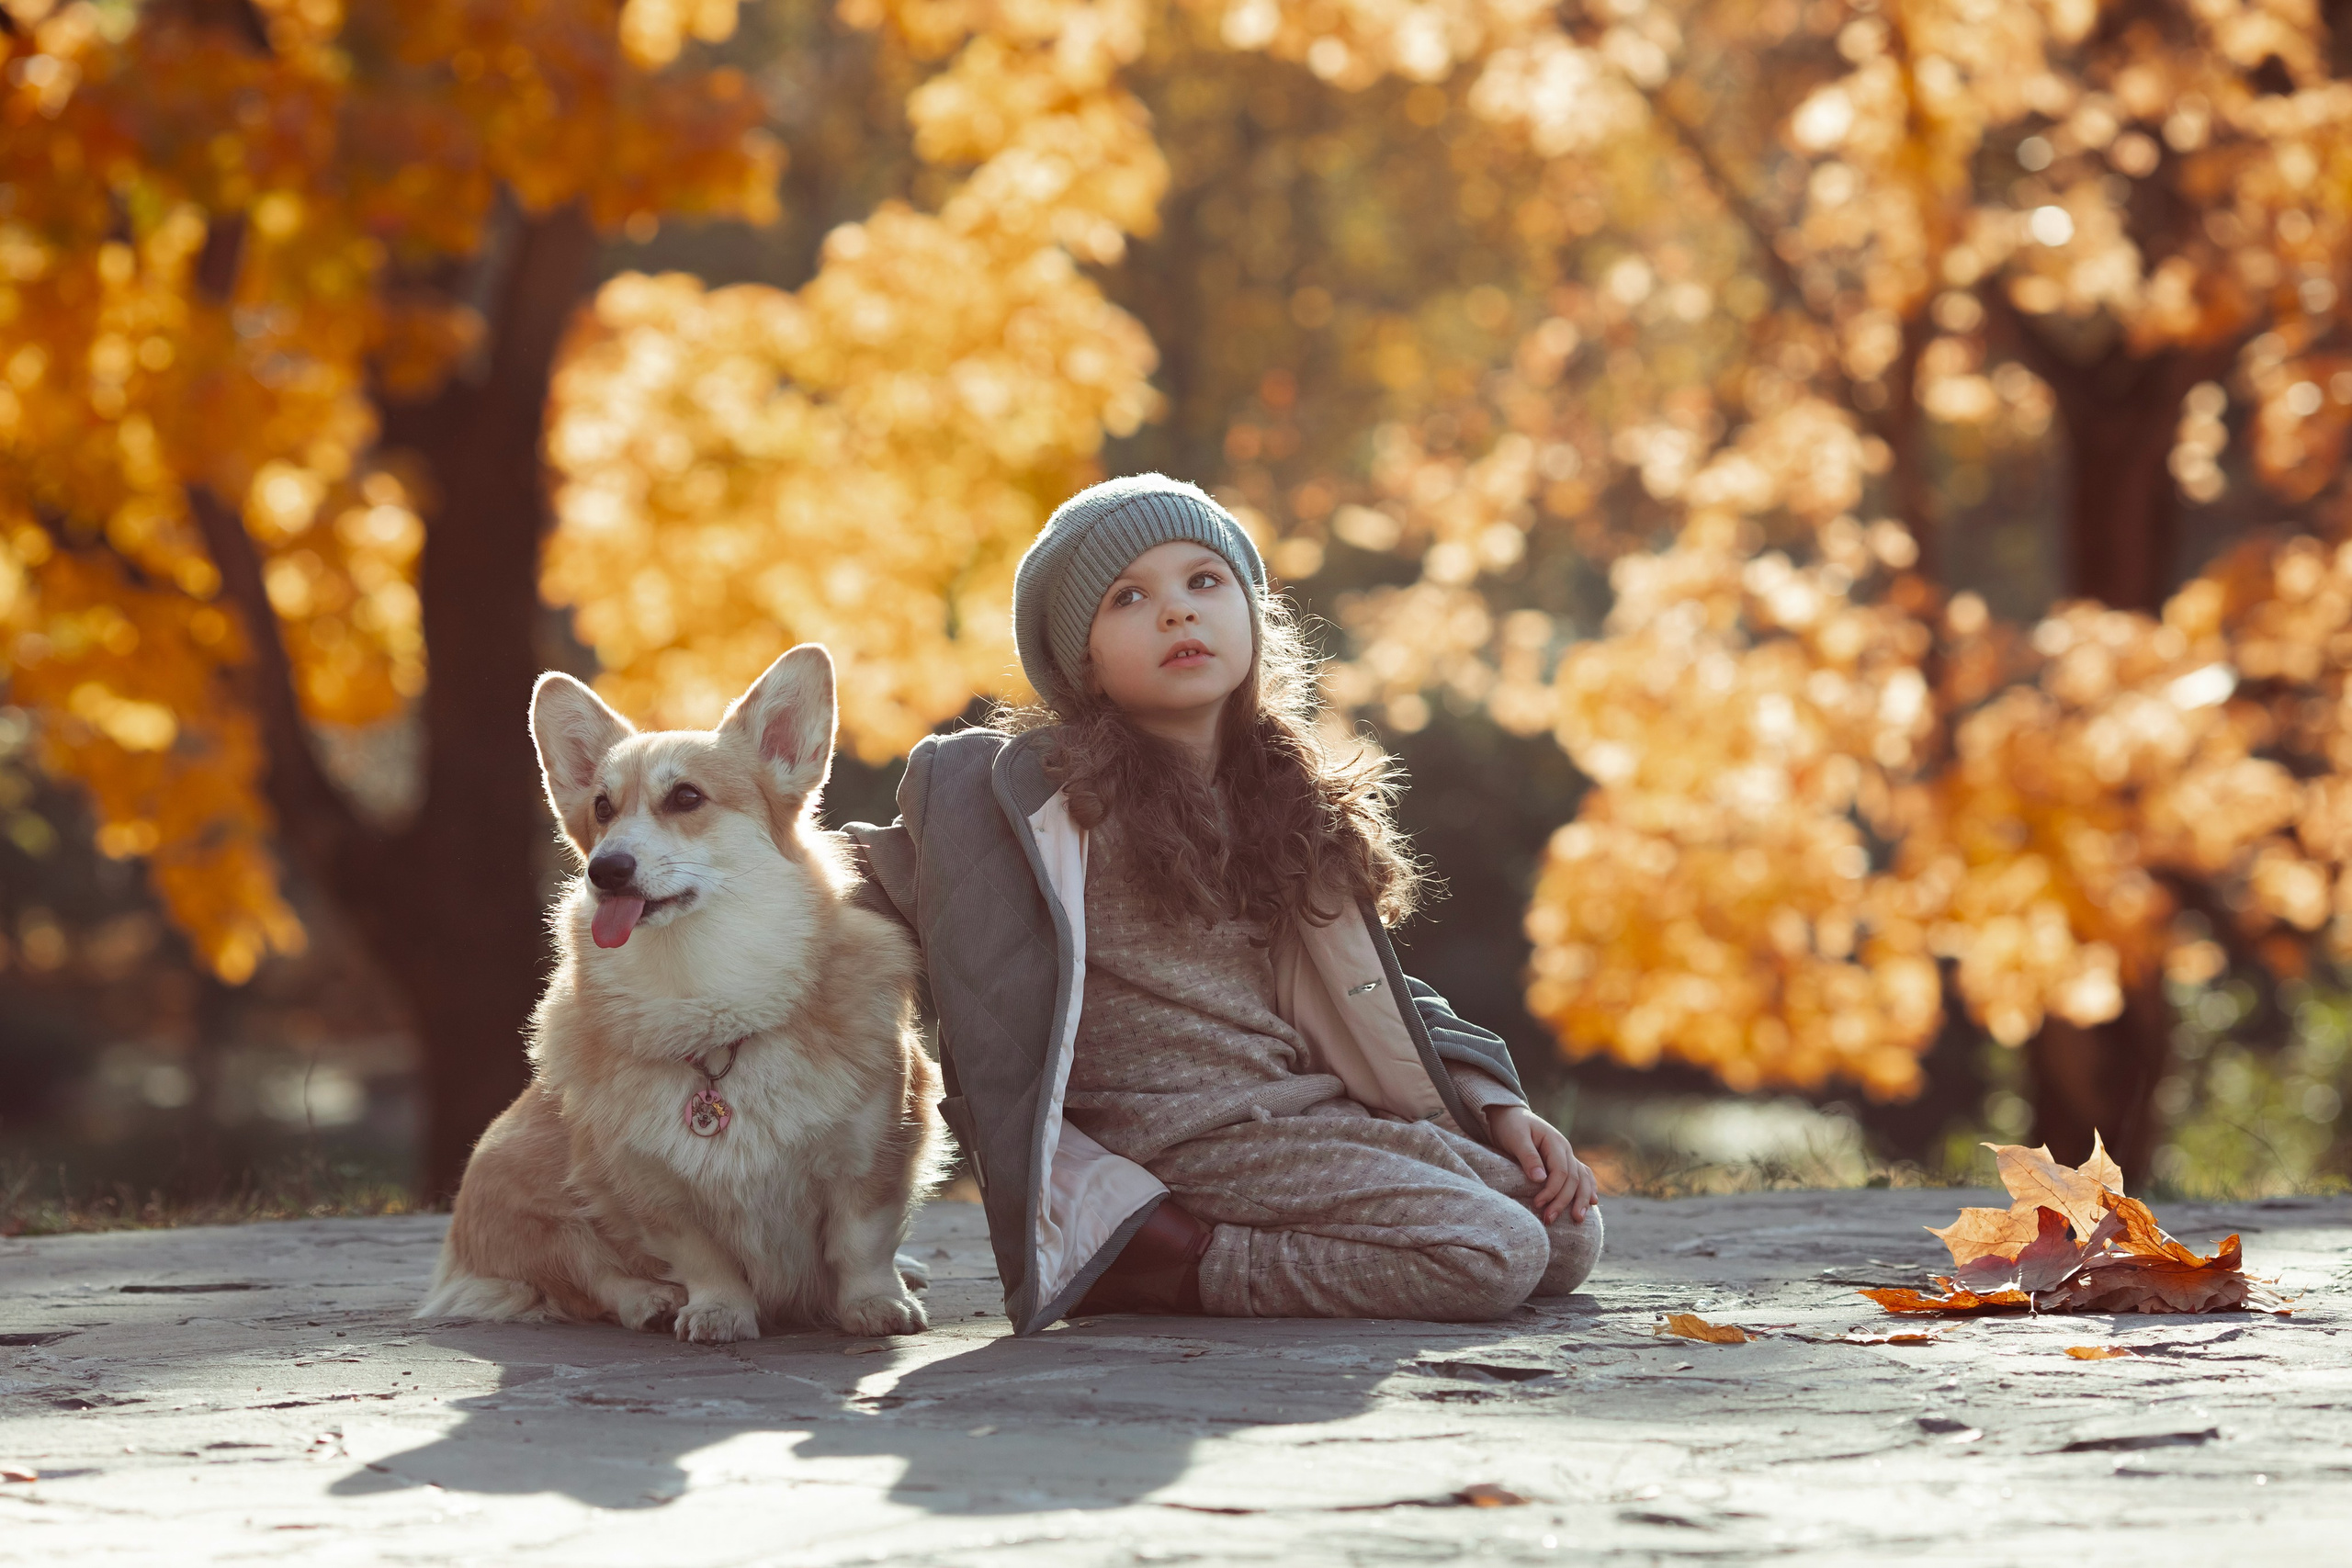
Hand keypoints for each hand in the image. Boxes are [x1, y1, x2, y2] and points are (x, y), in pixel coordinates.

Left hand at [1486, 1104, 1598, 1224]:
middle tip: (1549, 1219)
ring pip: (1582, 1179)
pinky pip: (1582, 1175)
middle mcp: (1566, 1149)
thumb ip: (1528, 1157)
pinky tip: (1592, 1202)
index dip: (1552, 1191)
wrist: (1510, 1115)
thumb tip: (1541, 1179)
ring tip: (1577, 1219)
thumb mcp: (1516, 1138)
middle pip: (1573, 1180)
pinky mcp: (1564, 1161)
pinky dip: (1588, 1188)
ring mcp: (1567, 1155)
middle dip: (1563, 1202)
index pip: (1561, 1172)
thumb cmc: (1510, 1126)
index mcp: (1555, 1142)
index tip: (1538, 1204)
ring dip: (1581, 1200)